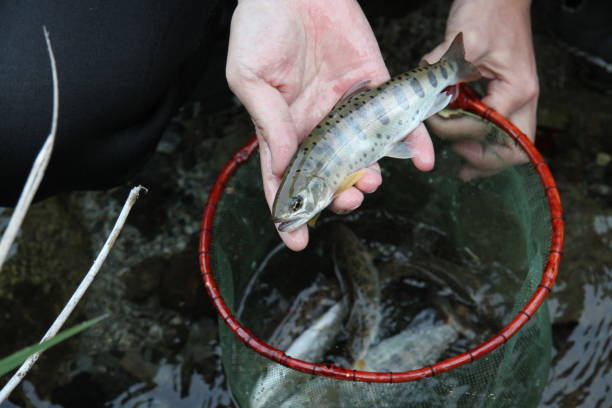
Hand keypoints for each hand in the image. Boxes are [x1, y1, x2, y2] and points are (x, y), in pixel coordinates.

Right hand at [227, 0, 433, 249]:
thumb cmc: (260, 27)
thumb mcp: (250, 77)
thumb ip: (269, 122)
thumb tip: (282, 165)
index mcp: (280, 127)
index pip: (284, 177)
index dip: (290, 211)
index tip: (297, 239)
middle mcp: (315, 124)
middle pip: (329, 173)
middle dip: (338, 194)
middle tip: (347, 199)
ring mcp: (346, 108)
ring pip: (362, 154)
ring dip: (370, 175)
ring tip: (371, 181)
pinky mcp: (375, 85)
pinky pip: (397, 117)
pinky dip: (413, 139)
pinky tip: (421, 160)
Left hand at [423, 0, 537, 179]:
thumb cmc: (488, 9)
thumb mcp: (466, 40)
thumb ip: (444, 71)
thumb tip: (423, 95)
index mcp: (516, 89)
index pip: (487, 128)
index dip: (456, 130)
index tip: (433, 119)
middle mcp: (523, 99)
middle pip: (515, 150)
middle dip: (484, 160)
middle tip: (458, 160)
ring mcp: (518, 99)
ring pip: (510, 144)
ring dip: (485, 156)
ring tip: (461, 164)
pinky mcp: (507, 96)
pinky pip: (500, 129)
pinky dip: (483, 142)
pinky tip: (463, 146)